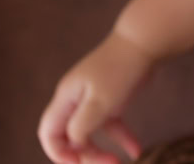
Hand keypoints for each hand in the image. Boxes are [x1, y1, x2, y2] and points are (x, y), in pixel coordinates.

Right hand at [38, 31, 153, 163]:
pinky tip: (136, 150)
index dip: (58, 153)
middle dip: (86, 155)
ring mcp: (93, 99)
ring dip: (102, 151)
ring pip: (90, 135)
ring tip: (121, 162)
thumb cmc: (120, 69)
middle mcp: (75, 100)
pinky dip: (122, 138)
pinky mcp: (112, 99)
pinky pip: (112, 126)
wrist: (145, 41)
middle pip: (71, 138)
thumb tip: (73, 143)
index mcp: (66, 98)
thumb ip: (82, 125)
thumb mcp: (100, 101)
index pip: (49, 133)